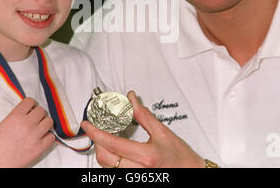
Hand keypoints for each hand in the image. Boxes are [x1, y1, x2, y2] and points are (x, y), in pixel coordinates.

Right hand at [0, 98, 54, 167]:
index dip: (31, 105)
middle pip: (41, 110)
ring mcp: (34, 136)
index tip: (31, 108)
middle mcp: (26, 125)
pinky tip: (40, 139)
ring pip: (49, 121)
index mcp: (14, 117)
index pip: (30, 101)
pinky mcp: (39, 148)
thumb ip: (16, 116)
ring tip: (38, 129)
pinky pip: (51, 137)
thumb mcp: (2, 125)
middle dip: (38, 114)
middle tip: (34, 120)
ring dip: (44, 124)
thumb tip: (27, 112)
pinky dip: (47, 137)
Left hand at [81, 91, 206, 167]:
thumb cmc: (181, 156)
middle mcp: (139, 170)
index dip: (96, 133)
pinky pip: (114, 172)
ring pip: (107, 167)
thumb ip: (143, 115)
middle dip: (96, 142)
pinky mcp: (134, 180)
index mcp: (146, 156)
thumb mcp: (163, 132)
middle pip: (105, 158)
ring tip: (105, 139)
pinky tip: (113, 151)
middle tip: (95, 130)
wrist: (191, 172)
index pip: (112, 144)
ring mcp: (136, 177)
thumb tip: (131, 99)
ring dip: (102, 151)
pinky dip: (110, 160)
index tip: (88, 125)